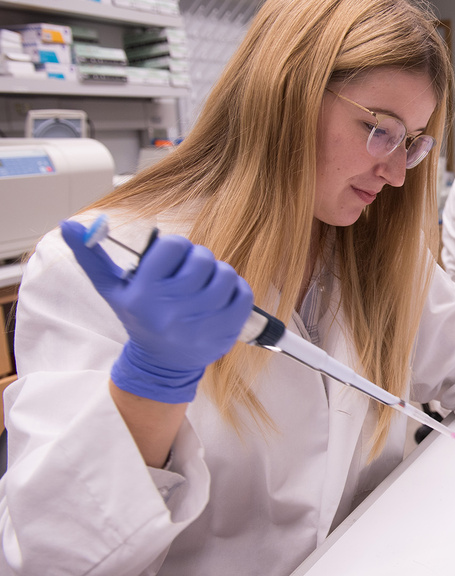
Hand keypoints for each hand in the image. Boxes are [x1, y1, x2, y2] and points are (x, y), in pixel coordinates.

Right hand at [61, 220, 253, 403]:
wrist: (161, 364)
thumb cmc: (139, 318)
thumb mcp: (113, 290)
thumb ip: (92, 256)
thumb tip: (68, 225)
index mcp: (144, 295)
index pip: (173, 245)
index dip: (175, 248)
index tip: (171, 260)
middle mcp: (172, 309)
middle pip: (202, 258)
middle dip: (197, 260)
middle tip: (189, 272)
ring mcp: (202, 322)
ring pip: (225, 274)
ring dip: (218, 274)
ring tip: (204, 284)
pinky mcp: (226, 331)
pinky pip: (244, 293)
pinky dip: (236, 289)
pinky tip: (220, 297)